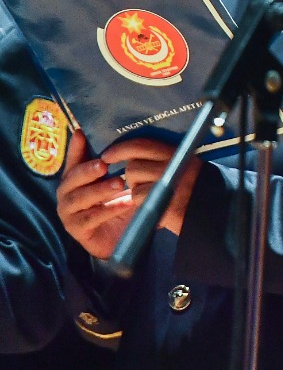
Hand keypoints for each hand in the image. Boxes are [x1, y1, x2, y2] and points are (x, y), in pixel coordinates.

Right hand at [57, 132, 135, 258]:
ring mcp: (68, 213)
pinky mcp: (76, 229)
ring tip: (119, 184)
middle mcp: (67, 194)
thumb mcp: (122, 183)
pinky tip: (124, 203)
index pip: (73, 161)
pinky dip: (108, 210)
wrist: (123, 236)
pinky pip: (90, 218)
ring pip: (80, 198)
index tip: (80, 133)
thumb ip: (119, 166)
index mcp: (75, 180)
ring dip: (99, 190)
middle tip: (104, 165)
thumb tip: (128, 142)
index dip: (75, 147)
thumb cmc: (120, 205)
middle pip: (72, 179)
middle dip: (88, 171)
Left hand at [108, 137, 198, 236]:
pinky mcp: (162, 198)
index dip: (121, 149)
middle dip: (132, 176)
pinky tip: (157, 207)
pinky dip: (142, 205)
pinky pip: (138, 199)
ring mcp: (167, 181)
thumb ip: (162, 160)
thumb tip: (130, 157)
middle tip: (145, 185)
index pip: (141, 145)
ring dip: (137, 191)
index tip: (108, 155)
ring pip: (133, 182)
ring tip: (154, 196)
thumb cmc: (198, 191)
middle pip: (133, 165)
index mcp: (177, 153)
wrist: (216, 212)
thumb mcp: (184, 166)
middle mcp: (172, 164)